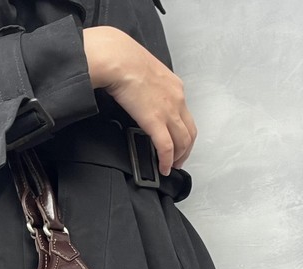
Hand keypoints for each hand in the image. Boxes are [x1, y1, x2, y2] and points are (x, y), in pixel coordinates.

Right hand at [83, 26, 195, 174]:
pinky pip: (167, 147)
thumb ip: (148, 87)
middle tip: (178, 160)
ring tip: (170, 167)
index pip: (186, 115)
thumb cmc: (125, 61)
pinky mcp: (156, 121)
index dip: (184, 132)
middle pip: (190, 132)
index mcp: (175, 87)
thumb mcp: (145, 72)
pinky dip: (167, 160)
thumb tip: (139, 95)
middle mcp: (177, 99)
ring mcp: (169, 111)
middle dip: (186, 149)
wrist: (119, 60)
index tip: (178, 142)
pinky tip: (163, 168)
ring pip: (183, 142)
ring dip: (178, 157)